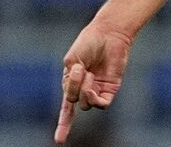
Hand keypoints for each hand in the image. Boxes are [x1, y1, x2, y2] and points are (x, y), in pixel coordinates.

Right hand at [54, 20, 133, 142]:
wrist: (108, 33)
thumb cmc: (88, 43)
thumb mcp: (71, 61)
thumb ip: (71, 79)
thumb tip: (78, 93)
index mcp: (72, 83)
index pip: (67, 109)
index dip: (63, 125)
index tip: (60, 141)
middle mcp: (85, 89)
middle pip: (74, 103)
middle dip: (74, 89)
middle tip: (80, 71)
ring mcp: (98, 89)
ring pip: (86, 104)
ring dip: (84, 91)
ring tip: (89, 74)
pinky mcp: (111, 87)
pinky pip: (102, 104)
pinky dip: (94, 98)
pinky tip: (93, 84)